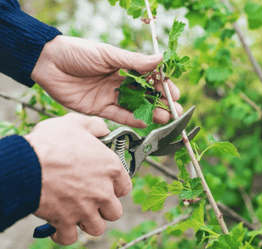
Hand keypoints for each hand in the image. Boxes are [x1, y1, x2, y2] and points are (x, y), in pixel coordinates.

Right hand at [24, 113, 131, 244]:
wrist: (26, 164)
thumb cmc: (51, 143)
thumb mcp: (76, 124)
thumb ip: (95, 126)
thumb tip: (104, 130)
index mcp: (110, 168)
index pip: (125, 187)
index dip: (116, 188)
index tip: (107, 187)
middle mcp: (102, 191)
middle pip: (114, 212)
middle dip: (104, 209)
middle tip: (92, 202)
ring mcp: (86, 208)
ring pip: (97, 227)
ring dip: (87, 223)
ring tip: (77, 214)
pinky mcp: (66, 221)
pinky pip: (70, 238)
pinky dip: (63, 235)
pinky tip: (58, 227)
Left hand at [31, 35, 182, 127]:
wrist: (47, 63)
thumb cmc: (77, 52)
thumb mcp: (108, 54)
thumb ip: (134, 61)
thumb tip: (161, 59)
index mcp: (124, 66)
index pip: (150, 78)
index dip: (163, 86)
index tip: (175, 93)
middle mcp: (120, 82)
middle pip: (146, 95)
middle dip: (162, 103)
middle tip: (176, 111)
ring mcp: (110, 96)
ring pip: (135, 107)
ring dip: (151, 113)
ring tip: (165, 118)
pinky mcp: (98, 108)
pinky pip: (118, 115)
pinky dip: (132, 119)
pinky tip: (145, 122)